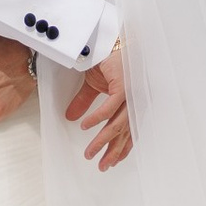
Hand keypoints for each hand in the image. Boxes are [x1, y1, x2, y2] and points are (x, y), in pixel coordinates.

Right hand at [66, 41, 131, 169]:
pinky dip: (97, 119)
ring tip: (90, 153)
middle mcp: (135, 100)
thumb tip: (70, 118)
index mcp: (131, 102)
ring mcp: (131, 94)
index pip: (129, 130)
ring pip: (117, 125)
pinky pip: (109, 108)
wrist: (107, 38)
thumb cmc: (106, 58)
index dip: (122, 148)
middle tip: (102, 167)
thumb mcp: (93, 85)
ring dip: (102, 141)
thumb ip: (84, 103)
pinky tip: (86, 128)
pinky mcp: (123, 86)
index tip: (113, 162)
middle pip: (125, 133)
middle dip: (113, 152)